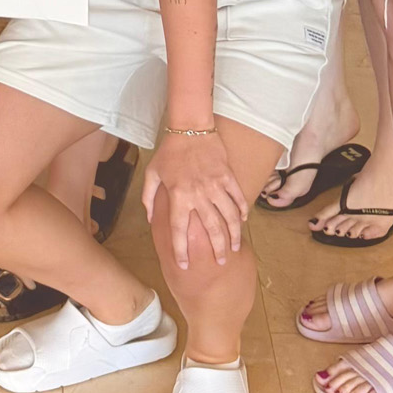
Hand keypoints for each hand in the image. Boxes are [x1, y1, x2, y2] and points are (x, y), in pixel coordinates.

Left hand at [142, 130, 249, 269]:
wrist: (190, 127)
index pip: (179, 230)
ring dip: (234, 235)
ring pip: (229, 216)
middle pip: (211, 229)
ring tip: (234, 247)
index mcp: (178, 195)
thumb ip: (149, 198)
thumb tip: (150, 219)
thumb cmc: (169, 151)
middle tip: (220, 262)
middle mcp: (198, 194)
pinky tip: (243, 221)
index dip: (181, 250)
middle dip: (217, 249)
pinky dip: (242, 211)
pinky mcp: (228, 176)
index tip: (184, 265)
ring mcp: (216, 185)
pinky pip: (238, 197)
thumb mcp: (152, 173)